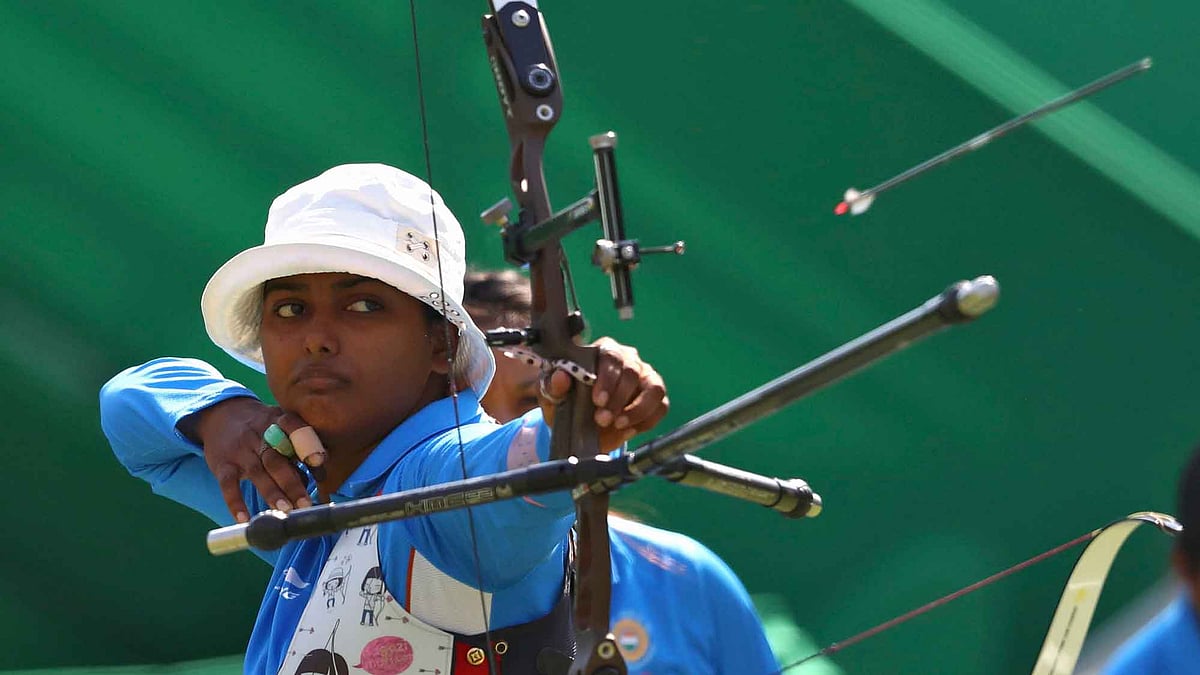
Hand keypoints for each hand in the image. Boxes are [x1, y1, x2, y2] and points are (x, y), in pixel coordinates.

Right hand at [183, 397, 319, 522]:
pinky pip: (228, 485)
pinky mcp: (222, 465)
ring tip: (286, 510)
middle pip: (277, 459)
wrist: (221, 415)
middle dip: (292, 482)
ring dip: (272, 493)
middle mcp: (258, 435)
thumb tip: (321, 474)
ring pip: (257, 472)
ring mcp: (239, 451)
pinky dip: (235, 503)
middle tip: (306, 504)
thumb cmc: (261, 427)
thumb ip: (298, 445)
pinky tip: (244, 519)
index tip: (319, 461)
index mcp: (277, 421)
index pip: (293, 428)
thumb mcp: (279, 424)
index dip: (306, 444)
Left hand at [538, 337, 668, 451]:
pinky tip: (628, 429)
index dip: (607, 378)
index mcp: (602, 351)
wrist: (580, 426)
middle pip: (633, 371)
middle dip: (618, 398)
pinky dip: (647, 420)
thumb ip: (554, 386)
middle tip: (602, 419)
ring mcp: (645, 377)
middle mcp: (628, 359)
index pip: (611, 355)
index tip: (598, 400)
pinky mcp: (655, 397)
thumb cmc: (567, 402)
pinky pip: (661, 406)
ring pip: (654, 388)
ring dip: (637, 409)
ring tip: (619, 425)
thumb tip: (561, 377)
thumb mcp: (553, 397)